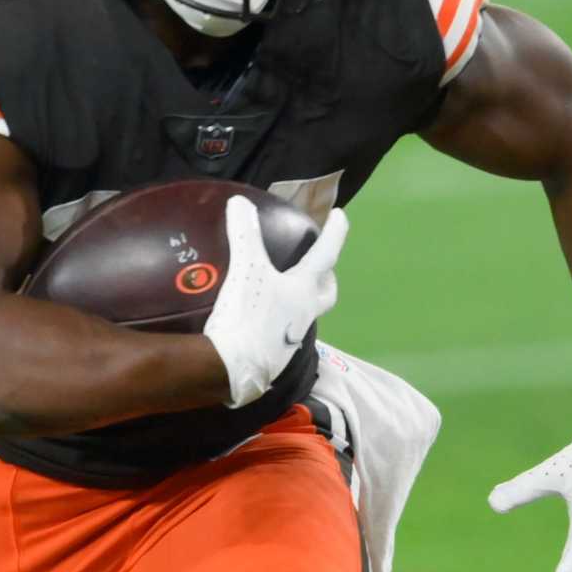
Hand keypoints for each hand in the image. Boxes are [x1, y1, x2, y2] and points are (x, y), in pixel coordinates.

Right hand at [203, 196, 347, 408]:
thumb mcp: (245, 270)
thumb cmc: (246, 316)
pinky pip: (284, 331)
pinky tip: (262, 317)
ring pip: (307, 314)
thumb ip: (244, 235)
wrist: (231, 369)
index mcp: (303, 291)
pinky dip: (280, 319)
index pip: (326, 255)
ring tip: (289, 289)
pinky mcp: (274, 355)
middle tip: (323, 266)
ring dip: (305, 300)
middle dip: (328, 277)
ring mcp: (291, 338)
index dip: (334, 233)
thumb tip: (239, 202)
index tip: (340, 215)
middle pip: (327, 294)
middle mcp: (304, 314)